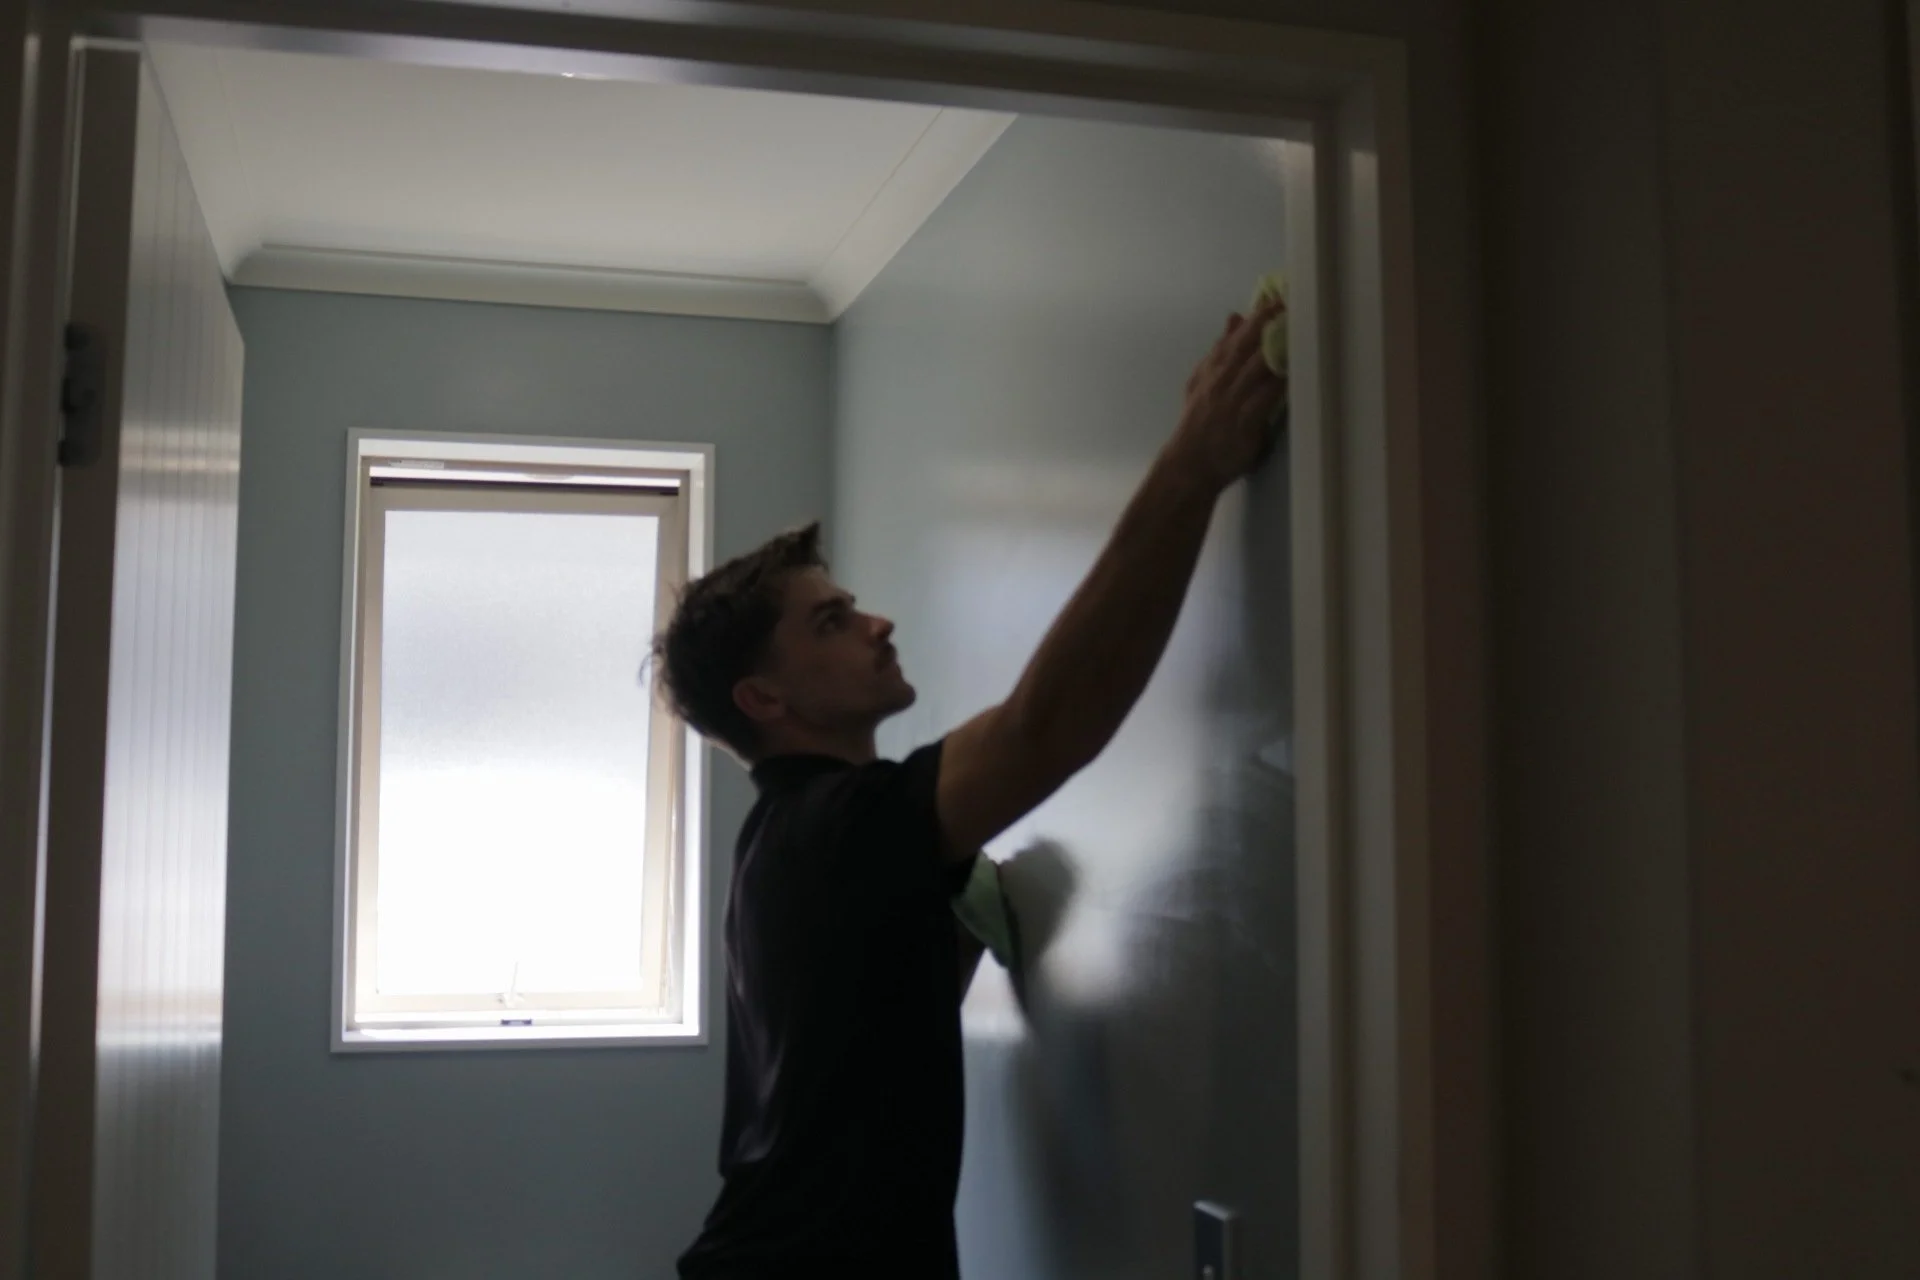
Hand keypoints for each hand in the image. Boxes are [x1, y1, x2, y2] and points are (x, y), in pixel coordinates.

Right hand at [1168, 297, 1288, 488]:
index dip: (1257, 315)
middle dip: (1268, 323)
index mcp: (1213, 368)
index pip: (1236, 336)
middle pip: (1247, 345)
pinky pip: (1266, 397)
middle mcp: (1222, 380)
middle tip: (1290, 303)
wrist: (1189, 463)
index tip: (1276, 296)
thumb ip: (1219, 351)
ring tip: (1297, 329)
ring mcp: (1233, 400)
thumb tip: (1235, 318)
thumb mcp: (1201, 381)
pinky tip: (1294, 370)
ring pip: (1257, 367)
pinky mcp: (1245, 422)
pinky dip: (1279, 382)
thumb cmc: (1199, 423)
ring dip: (1277, 347)